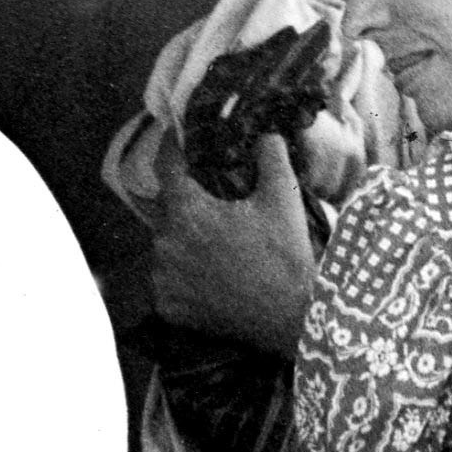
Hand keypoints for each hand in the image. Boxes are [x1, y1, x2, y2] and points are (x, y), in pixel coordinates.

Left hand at [130, 128, 318, 352]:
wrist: (288, 316)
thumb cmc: (284, 254)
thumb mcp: (283, 197)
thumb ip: (271, 157)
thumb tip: (266, 135)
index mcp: (187, 211)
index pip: (166, 168)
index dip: (170, 149)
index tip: (175, 138)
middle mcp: (164, 242)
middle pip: (166, 211)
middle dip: (185, 204)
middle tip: (212, 207)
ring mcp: (163, 278)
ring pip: (165, 248)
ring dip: (182, 242)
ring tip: (213, 246)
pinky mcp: (167, 306)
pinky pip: (166, 282)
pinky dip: (181, 277)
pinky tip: (206, 276)